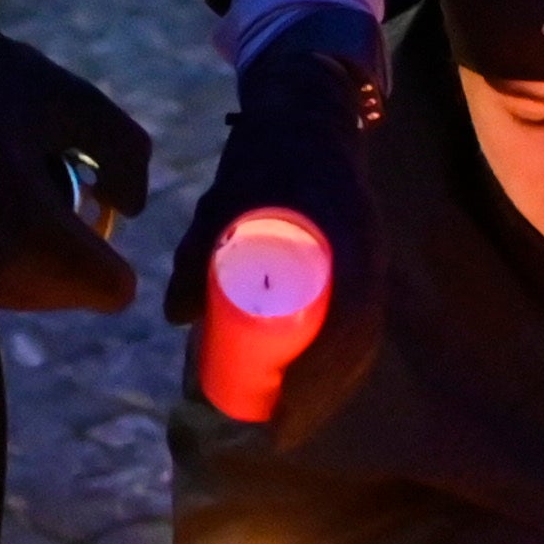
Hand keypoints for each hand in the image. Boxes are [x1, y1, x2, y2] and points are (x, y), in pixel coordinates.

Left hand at [170, 9, 384, 432]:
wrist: (310, 112)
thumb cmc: (265, 156)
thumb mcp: (225, 201)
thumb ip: (198, 255)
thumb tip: (173, 314)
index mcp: (340, 244)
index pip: (340, 332)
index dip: (312, 384)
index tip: (278, 417)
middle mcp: (366, 259)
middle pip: (353, 349)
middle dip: (318, 399)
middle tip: (278, 430)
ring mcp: (370, 262)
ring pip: (359, 342)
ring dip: (329, 386)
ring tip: (292, 417)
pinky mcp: (365, 263)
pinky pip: (359, 325)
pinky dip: (337, 360)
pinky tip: (311, 382)